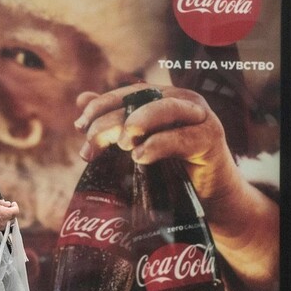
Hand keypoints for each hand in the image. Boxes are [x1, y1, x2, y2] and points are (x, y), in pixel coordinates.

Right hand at [0, 195, 18, 236]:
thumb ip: (1, 202)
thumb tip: (7, 204)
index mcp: (4, 214)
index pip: (16, 211)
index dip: (15, 206)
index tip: (13, 204)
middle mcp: (2, 223)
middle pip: (11, 219)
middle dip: (10, 213)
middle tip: (6, 208)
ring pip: (4, 224)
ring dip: (3, 219)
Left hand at [74, 82, 277, 290]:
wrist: (211, 197)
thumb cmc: (173, 168)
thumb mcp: (139, 143)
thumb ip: (113, 120)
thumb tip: (82, 98)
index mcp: (164, 97)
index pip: (127, 93)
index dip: (100, 106)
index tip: (79, 126)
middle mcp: (182, 101)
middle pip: (140, 101)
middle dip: (108, 123)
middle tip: (89, 149)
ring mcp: (199, 117)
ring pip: (163, 110)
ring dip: (136, 123)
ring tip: (120, 145)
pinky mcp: (211, 139)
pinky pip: (183, 137)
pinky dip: (158, 144)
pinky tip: (140, 157)